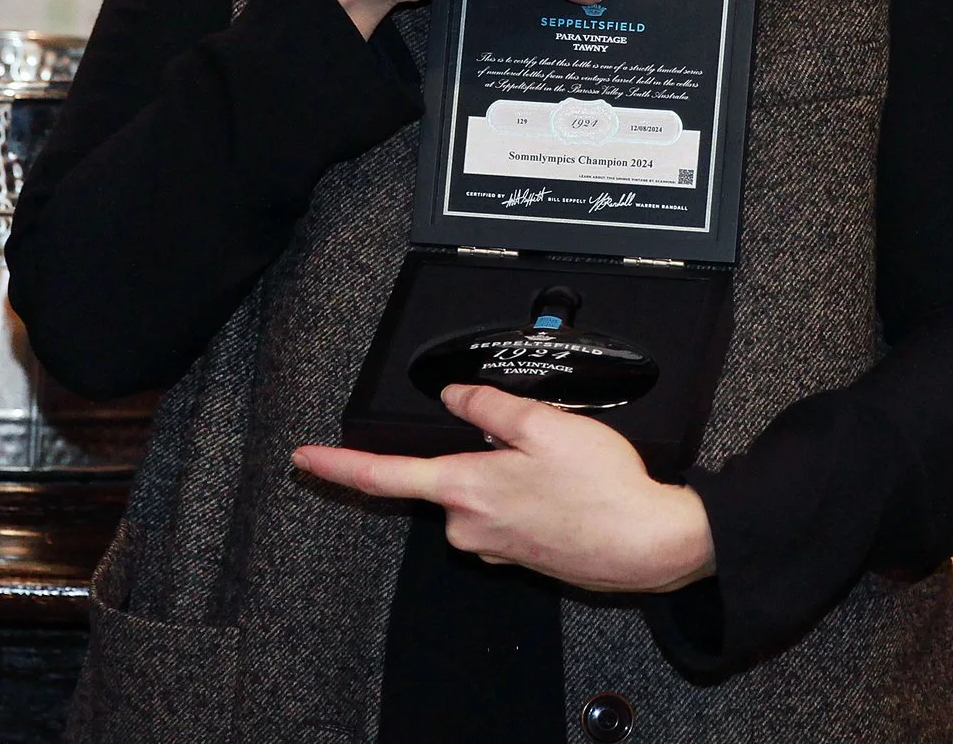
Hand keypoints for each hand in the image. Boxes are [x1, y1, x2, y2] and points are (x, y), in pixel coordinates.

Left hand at [293, 385, 714, 593]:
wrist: (648, 544)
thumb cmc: (603, 489)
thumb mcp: (544, 425)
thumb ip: (489, 406)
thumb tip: (456, 396)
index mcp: (464, 488)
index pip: (382, 476)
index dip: (338, 465)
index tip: (304, 458)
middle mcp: (469, 526)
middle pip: (449, 476)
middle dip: (482, 451)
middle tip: (534, 441)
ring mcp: (494, 545)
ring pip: (482, 493)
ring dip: (510, 474)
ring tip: (562, 468)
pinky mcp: (519, 556)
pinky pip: (507, 513)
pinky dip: (529, 496)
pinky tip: (566, 490)